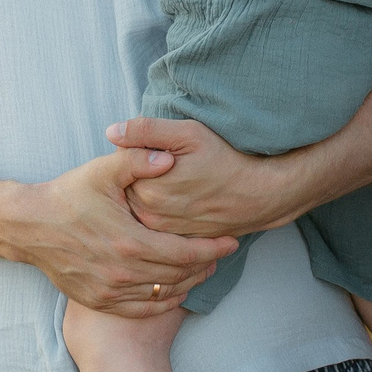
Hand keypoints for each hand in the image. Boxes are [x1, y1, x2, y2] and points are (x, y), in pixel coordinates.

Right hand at [12, 148, 237, 316]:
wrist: (30, 226)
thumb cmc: (68, 195)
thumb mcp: (103, 171)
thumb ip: (138, 160)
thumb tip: (171, 157)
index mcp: (130, 242)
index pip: (186, 252)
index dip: (213, 248)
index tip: (231, 241)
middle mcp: (123, 272)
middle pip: (179, 275)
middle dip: (206, 264)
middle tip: (221, 253)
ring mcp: (110, 290)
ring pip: (163, 293)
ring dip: (189, 282)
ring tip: (204, 269)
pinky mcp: (99, 300)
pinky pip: (142, 308)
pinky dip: (163, 300)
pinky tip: (175, 289)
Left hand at [107, 117, 298, 238]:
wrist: (260, 195)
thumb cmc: (226, 159)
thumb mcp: (189, 134)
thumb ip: (147, 131)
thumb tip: (111, 132)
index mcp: (148, 190)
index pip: (120, 169)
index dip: (134, 155)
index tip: (153, 149)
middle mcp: (152, 217)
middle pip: (127, 191)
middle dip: (138, 176)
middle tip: (167, 164)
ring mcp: (164, 232)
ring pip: (140, 208)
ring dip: (147, 195)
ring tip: (175, 180)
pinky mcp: (177, 240)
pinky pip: (156, 225)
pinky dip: (161, 212)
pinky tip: (181, 198)